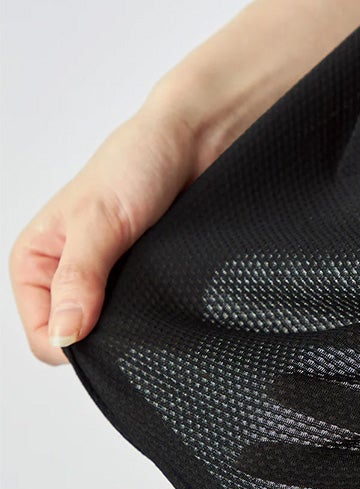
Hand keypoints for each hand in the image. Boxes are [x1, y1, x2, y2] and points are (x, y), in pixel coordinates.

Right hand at [9, 102, 201, 364]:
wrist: (191, 143)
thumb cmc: (136, 164)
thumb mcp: (98, 222)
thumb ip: (78, 279)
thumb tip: (64, 336)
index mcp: (37, 262)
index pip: (43, 334)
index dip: (70, 343)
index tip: (106, 332)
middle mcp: (67, 275)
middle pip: (78, 337)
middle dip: (104, 336)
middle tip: (135, 312)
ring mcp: (107, 279)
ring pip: (113, 329)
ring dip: (133, 323)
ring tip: (153, 296)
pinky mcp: (142, 277)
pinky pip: (144, 314)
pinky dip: (155, 312)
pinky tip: (168, 296)